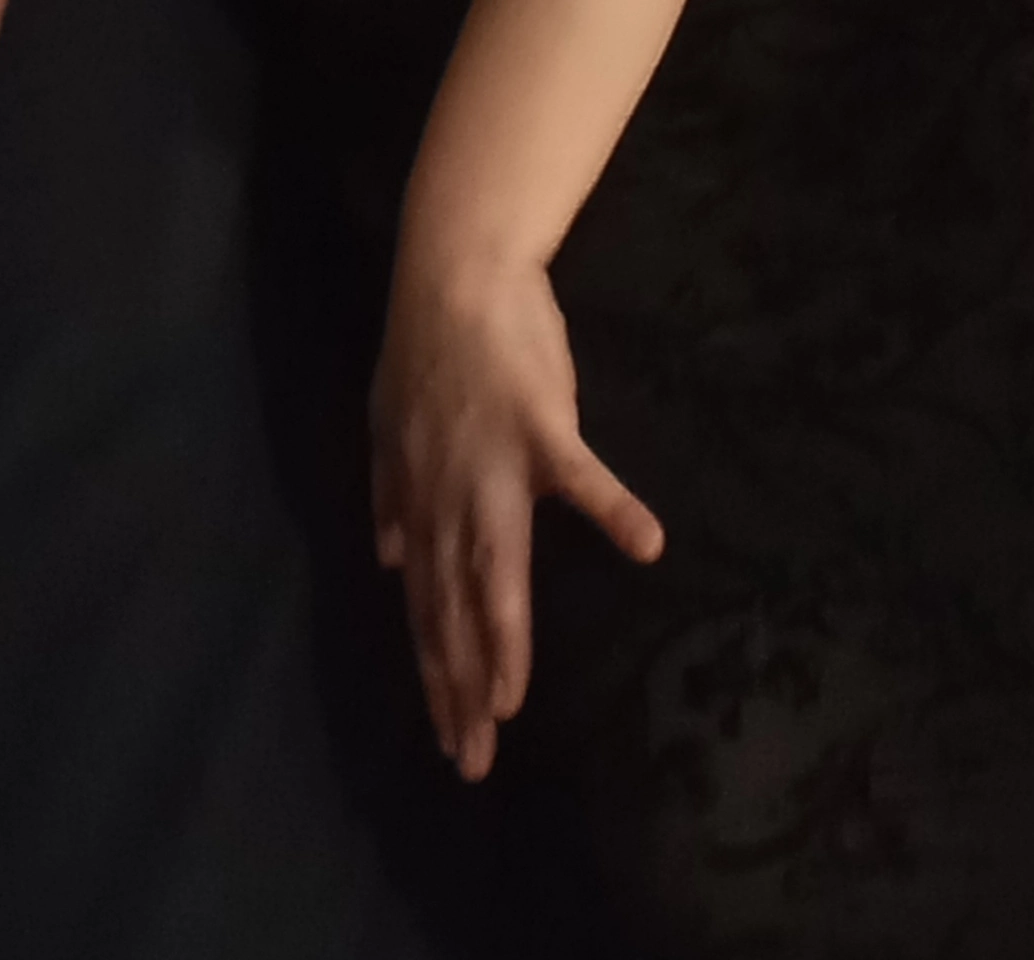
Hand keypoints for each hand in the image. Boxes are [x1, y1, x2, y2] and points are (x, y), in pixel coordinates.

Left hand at [369, 252, 663, 782]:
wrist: (453, 272)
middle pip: (452, 609)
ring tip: (514, 700)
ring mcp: (494, 465)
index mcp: (422, 503)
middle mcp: (449, 499)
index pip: (425, 609)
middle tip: (473, 761)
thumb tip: (387, 558)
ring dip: (501, 638)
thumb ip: (391, 496)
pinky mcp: (540, 425)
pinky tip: (646, 544)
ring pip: (494, 568)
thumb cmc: (431, 348)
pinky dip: (611, 509)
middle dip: (460, 688)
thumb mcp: (389, 428)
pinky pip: (580, 476)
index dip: (436, 676)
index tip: (451, 738)